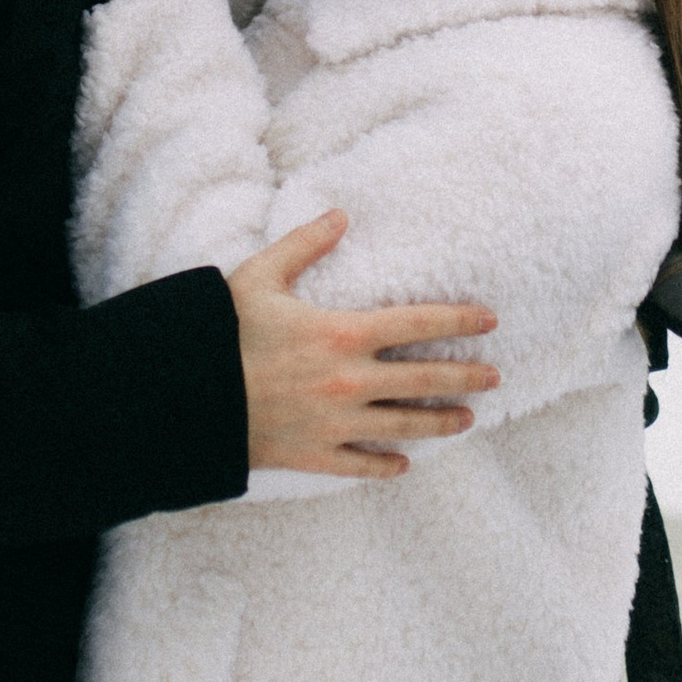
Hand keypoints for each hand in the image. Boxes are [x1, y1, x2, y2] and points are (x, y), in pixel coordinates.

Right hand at [228, 212, 499, 478]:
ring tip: (467, 419)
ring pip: (404, 426)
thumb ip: (305, 244)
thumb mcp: (261, 276)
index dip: (459, 320)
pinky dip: (386, 467)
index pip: (419, 324)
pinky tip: (403, 465)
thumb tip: (341, 214)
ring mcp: (336, 423)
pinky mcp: (315, 455)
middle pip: (425, 380)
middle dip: (465, 377)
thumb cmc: (222, 332)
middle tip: (494, 376)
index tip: (489, 321)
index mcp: (343, 333)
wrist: (187, 397)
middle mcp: (350, 381)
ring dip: (440, 423)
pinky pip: (362, 465)